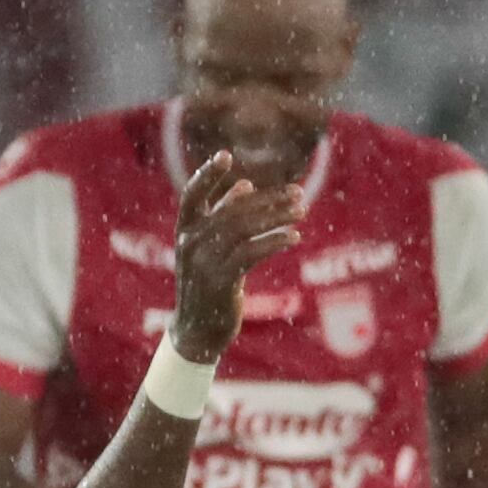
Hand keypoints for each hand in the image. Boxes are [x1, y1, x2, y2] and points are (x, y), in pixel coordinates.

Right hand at [167, 153, 302, 363]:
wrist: (197, 331)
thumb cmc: (208, 285)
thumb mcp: (210, 249)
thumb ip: (222, 217)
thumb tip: (244, 185)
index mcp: (185, 231)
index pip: (192, 195)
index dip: (207, 175)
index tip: (226, 155)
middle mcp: (190, 243)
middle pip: (232, 210)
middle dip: (268, 199)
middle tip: (298, 193)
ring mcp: (204, 262)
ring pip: (244, 229)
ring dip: (276, 217)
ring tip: (302, 211)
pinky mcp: (221, 281)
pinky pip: (251, 253)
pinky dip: (274, 241)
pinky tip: (294, 237)